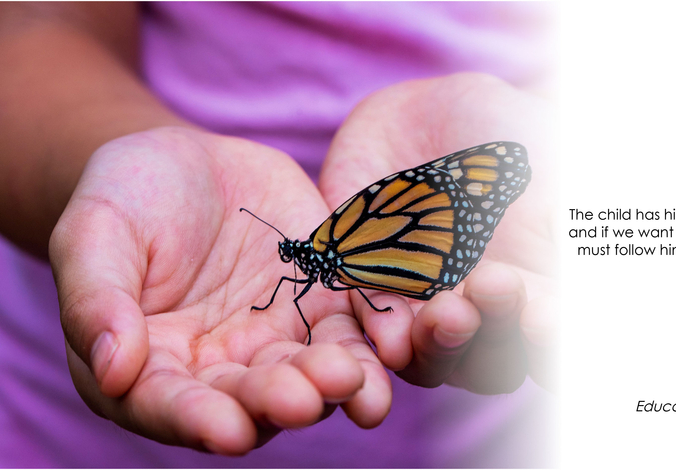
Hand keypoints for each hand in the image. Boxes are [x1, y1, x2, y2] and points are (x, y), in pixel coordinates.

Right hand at [50, 127, 391, 454]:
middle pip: (249, 400)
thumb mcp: (94, 233)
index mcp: (150, 367)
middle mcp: (218, 369)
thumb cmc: (125, 198)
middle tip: (302, 400)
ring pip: (308, 375)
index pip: (169, 405)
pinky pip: (350, 330)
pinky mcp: (322, 305)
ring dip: (333, 385)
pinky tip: (393, 348)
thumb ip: (97, 300)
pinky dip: (371, 344)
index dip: (196, 420)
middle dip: (277, 402)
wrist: (189, 162)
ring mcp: (275, 340)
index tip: (227, 429)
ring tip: (353, 380)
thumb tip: (112, 370)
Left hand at [319, 73, 557, 392]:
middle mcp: (485, 320)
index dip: (551, 342)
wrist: (429, 114)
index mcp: (539, 300)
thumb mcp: (559, 173)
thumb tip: (621, 270)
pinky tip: (391, 337)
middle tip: (499, 285)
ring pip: (435, 359)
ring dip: (442, 343)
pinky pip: (376, 331)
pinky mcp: (373, 296)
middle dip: (498, 332)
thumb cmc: (512, 141)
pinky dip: (385, 335)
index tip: (548, 317)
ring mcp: (428, 313)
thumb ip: (581, 230)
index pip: (549, 346)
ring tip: (449, 312)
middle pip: (494, 363)